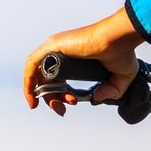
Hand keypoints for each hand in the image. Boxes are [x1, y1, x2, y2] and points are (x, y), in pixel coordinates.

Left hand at [23, 7, 144, 115]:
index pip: (57, 79)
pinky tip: (33, 97)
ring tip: (56, 106)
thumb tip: (95, 98)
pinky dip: (28, 81)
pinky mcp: (52, 46)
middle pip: (46, 80)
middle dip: (53, 99)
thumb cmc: (122, 51)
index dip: (61, 95)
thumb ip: (110, 91)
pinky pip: (32, 65)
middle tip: (62, 110)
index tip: (71, 103)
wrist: (120, 39)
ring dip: (42, 94)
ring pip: (37, 75)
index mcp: (73, 58)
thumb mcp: (120, 78)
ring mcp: (56, 48)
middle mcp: (62, 52)